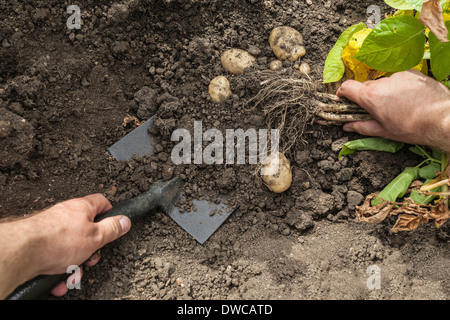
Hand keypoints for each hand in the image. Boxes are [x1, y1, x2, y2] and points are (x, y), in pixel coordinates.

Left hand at [0, 194, 130, 298]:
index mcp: (81, 207)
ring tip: (72, 275)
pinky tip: (59, 279)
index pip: (101, 202)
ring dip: (75, 264)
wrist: (24, 252)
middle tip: (91, 257)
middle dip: (91, 249)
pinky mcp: (40, 242)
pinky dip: (60, 269)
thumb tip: (125, 221)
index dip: (110, 212)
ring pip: (71, 247)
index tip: (114, 224)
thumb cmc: (58, 240)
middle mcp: (66, 214)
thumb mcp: (96, 237)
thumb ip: (113, 229)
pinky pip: (56, 256)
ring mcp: (52, 228)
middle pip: (86, 230)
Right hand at [337, 70, 449, 151]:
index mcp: (371, 97)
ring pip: (384, 83)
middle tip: (377, 111)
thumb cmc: (412, 128)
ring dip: (385, 93)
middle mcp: (382, 82)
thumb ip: (362, 126)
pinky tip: (409, 99)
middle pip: (366, 87)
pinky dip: (399, 87)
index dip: (342, 93)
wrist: (442, 118)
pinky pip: (398, 79)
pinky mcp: (412, 73)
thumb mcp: (383, 131)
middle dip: (367, 97)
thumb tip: (347, 126)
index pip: (347, 87)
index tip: (343, 99)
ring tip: (398, 107)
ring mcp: (397, 75)